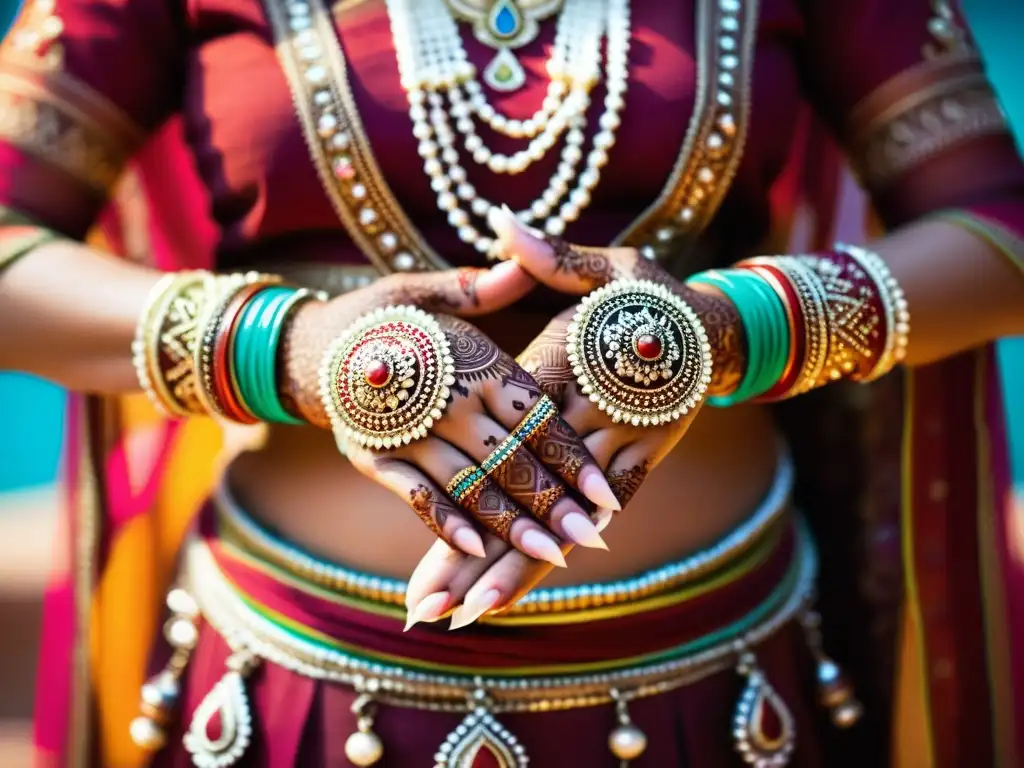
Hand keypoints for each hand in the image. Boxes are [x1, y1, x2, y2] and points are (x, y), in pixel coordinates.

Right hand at [279, 262, 619, 575]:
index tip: (603, 492)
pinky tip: (476, 548)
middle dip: (552, 501)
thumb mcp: (430, 291)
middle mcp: (446, 401)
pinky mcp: (376, 459)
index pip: (534, 415)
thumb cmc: (385, 317)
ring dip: (510, 523)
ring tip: (549, 555)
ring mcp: (409, 434)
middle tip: (590, 537)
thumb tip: (524, 264)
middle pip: (510, 458)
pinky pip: (417, 496)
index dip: (569, 455)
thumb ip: (481, 289)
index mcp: (473, 363)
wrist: (308, 344)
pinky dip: (446, 524)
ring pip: (471, 486)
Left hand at [402, 209, 744, 628]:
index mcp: (575, 370)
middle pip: (529, 497)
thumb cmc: (654, 297)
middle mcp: (593, 422)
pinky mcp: (635, 467)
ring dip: (512, 568)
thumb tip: (500, 227)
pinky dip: (550, 554)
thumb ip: (555, 260)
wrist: (720, 333)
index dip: (474, 483)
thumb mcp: (614, 268)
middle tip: (432, 607)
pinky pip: (590, 519)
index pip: (513, 439)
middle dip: (482, 553)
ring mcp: (617, 452)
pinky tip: (511, 591)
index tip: (436, 525)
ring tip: (461, 614)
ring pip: (557, 521)